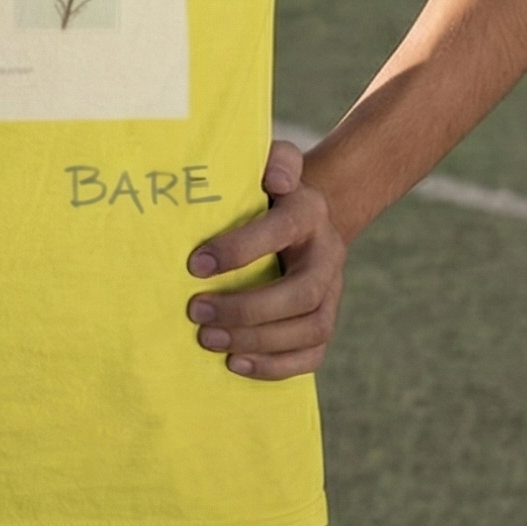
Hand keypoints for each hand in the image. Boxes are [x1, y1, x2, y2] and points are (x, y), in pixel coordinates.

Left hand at [185, 140, 345, 379]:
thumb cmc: (269, 189)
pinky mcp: (325, 322)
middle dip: (246, 308)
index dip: (240, 249)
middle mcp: (328, 255)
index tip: (194, 264)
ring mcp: (332, 293)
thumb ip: (275, 159)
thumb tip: (274, 177)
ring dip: (257, 340)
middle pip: (300, 293)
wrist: (302, 216)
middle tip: (196, 311)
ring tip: (208, 339)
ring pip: (309, 328)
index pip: (281, 230)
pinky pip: (312, 354)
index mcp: (309, 212)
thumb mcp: (272, 162)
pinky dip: (275, 366)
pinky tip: (236, 364)